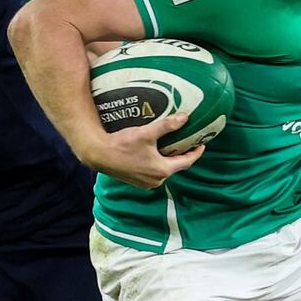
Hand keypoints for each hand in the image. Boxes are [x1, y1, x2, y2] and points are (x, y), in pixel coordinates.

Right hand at [80, 113, 203, 188]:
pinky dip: (158, 163)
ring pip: (164, 169)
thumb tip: (185, 117)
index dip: (196, 152)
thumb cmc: (122, 144)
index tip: (202, 144)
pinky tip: (156, 152)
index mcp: (162, 170)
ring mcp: (146, 183)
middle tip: (188, 142)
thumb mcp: (147, 133)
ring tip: (173, 146)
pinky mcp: (137, 181)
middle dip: (183, 155)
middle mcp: (156, 180)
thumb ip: (167, 126)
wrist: (98, 154)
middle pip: (176, 166)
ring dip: (169, 159)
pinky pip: (154, 172)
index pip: (187, 162)